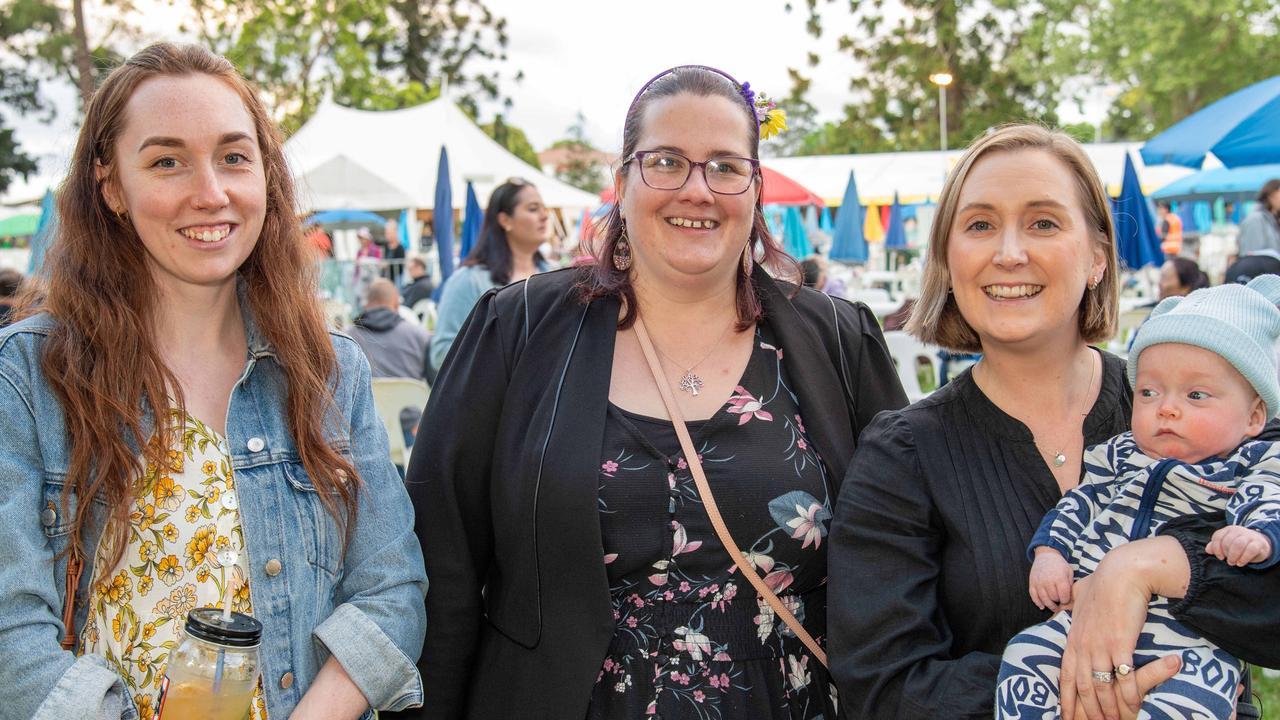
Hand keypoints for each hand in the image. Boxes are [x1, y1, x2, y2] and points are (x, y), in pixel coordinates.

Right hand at [1029, 547, 1073, 611]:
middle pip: (1054, 598)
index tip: (1067, 600)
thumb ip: (1070, 585)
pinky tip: (1042, 606)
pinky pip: (1034, 596)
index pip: (1064, 596)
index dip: (1066, 601)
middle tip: (1060, 600)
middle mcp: (1048, 581)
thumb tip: (1070, 598)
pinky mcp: (1032, 583)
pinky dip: (1038, 603)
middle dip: (1058, 601)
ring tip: (1054, 606)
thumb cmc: (1059, 564)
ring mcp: (1039, 583)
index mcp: (1059, 578)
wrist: (1046, 555)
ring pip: (1044, 599)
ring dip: (1049, 605)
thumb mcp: (1069, 572)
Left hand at [1059, 537, 1189, 719]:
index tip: (1067, 716)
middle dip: (1089, 711)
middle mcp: (1083, 646)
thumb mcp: (1077, 596)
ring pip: (1103, 687)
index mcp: (1073, 638)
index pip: (1066, 676)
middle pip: (1084, 688)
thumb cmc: (1101, 583)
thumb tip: (1062, 605)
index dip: (1067, 699)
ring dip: (1110, 708)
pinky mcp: (1121, 644)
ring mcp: (1101, 646)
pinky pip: (1125, 678)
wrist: (1121, 572)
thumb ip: (1070, 606)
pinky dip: (1129, 695)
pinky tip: (1134, 706)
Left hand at [1206, 525, 1271, 566]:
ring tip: (1233, 562)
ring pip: (1238, 544)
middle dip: (1226, 553)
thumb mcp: (1227, 544)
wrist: (1260, 543)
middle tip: (1228, 561)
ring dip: (1234, 556)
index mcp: (1228, 530)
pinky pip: (1251, 550)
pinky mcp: (1259, 543)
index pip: (1218, 536)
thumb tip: (1208, 550)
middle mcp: (1238, 531)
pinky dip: (1244, 558)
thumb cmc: (1239, 545)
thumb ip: (1216, 546)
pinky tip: (1241, 563)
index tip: (1220, 557)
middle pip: (1228, 541)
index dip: (1216, 548)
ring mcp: (1249, 536)